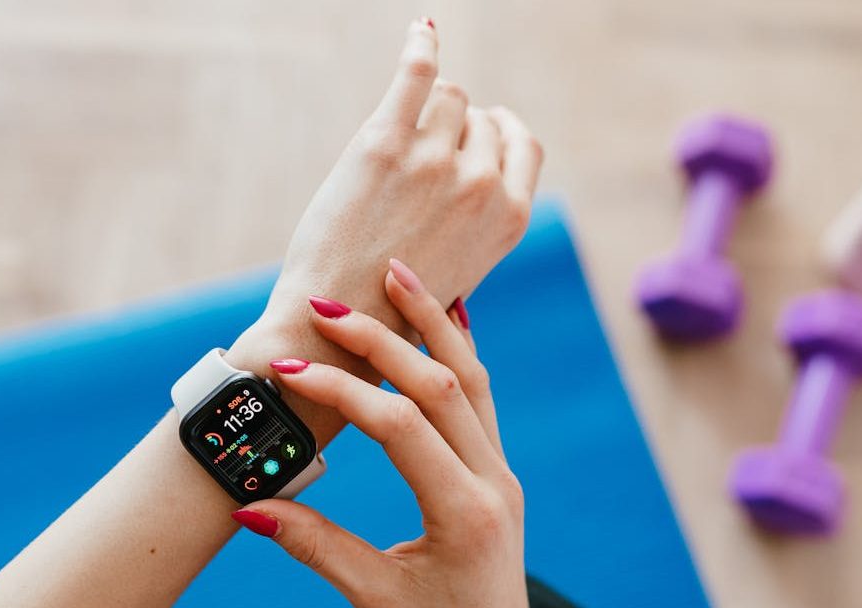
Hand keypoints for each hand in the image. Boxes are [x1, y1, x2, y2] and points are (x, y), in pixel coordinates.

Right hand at [233, 259, 539, 607]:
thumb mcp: (375, 600)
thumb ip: (316, 547)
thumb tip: (248, 506)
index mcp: (463, 513)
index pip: (398, 427)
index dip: (341, 391)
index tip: (286, 372)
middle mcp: (491, 481)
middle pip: (440, 385)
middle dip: (382, 339)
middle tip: (330, 304)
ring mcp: (500, 471)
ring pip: (471, 379)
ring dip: (433, 323)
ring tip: (397, 273)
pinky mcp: (496, 470)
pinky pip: (481, 397)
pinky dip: (458, 352)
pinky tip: (445, 315)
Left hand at [237, 19, 542, 374]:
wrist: (339, 322)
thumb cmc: (393, 306)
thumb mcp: (461, 272)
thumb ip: (479, 223)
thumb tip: (485, 183)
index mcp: (510, 218)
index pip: (522, 143)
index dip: (497, 133)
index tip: (479, 130)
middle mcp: (482, 184)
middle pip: (478, 117)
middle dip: (452, 129)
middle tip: (417, 159)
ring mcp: (435, 160)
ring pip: (447, 95)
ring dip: (425, 110)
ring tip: (397, 142)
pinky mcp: (386, 142)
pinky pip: (417, 73)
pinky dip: (421, 45)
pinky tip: (422, 31)